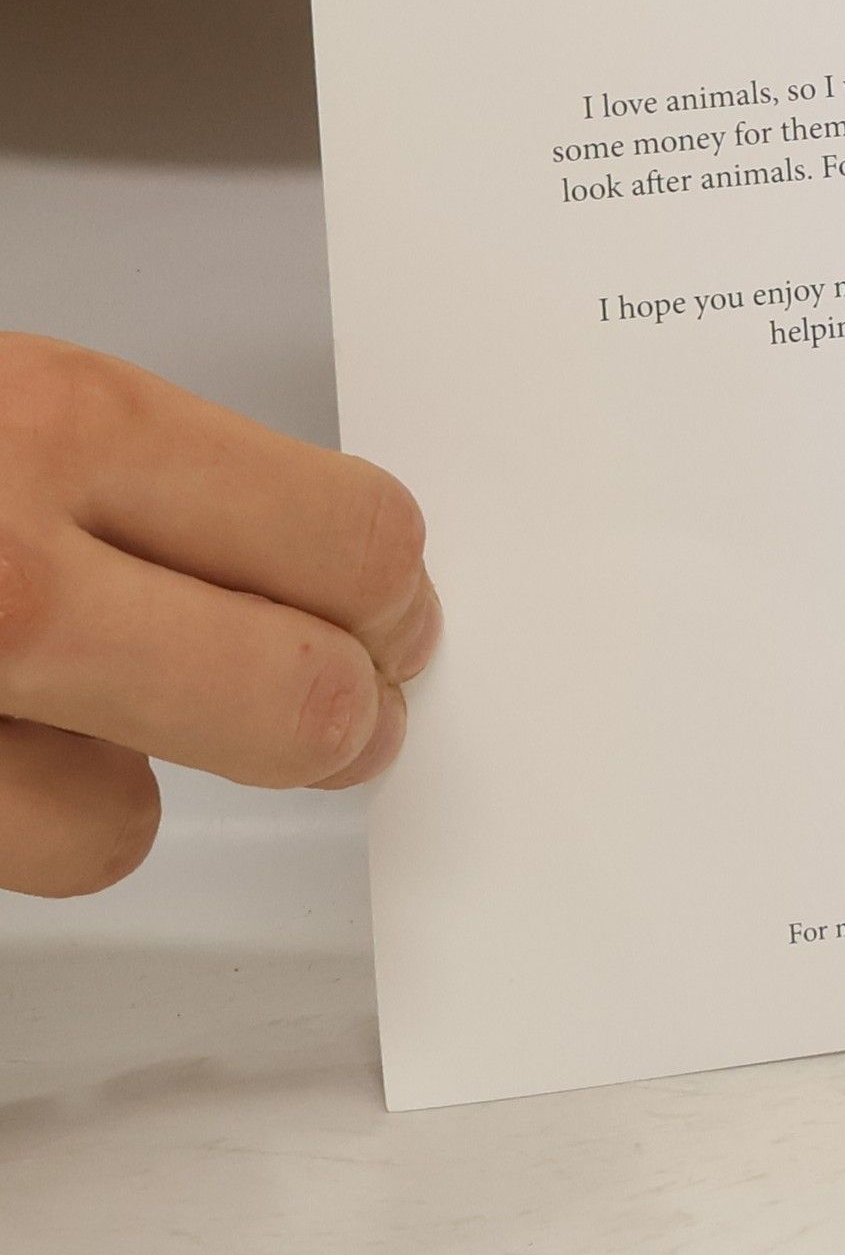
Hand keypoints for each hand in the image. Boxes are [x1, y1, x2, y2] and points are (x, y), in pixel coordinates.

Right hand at [0, 334, 438, 895]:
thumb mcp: (14, 397)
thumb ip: (142, 469)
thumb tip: (310, 554)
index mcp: (71, 427)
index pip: (352, 539)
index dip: (391, 595)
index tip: (395, 611)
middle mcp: (10, 574)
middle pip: (303, 694)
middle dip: (345, 714)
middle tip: (352, 707)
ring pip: (133, 821)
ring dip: (136, 776)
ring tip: (96, 707)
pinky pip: (29, 857)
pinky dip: (24, 810)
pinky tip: (1, 736)